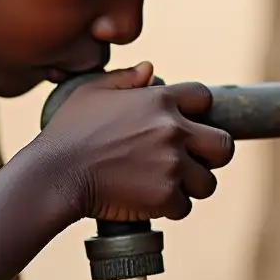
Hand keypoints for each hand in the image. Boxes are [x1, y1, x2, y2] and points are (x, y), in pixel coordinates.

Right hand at [40, 61, 234, 221]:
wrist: (55, 174)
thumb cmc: (68, 132)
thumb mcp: (91, 93)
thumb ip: (124, 79)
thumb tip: (150, 70)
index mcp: (158, 100)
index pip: (204, 97)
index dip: (198, 111)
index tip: (186, 123)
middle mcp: (173, 130)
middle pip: (223, 145)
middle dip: (211, 155)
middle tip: (190, 161)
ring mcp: (172, 164)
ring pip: (207, 182)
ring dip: (190, 186)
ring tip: (165, 185)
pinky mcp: (165, 196)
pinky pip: (184, 207)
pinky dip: (168, 208)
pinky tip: (148, 201)